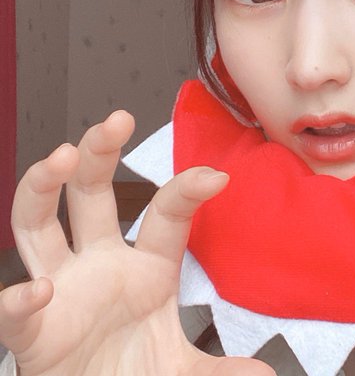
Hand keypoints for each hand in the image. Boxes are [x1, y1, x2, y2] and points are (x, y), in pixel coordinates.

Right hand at [0, 111, 272, 375]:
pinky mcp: (35, 333)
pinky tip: (39, 291)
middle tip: (115, 120)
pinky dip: (21, 301)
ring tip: (59, 155)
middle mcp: (101, 264)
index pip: (166, 213)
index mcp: (148, 266)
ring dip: (43, 187)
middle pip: (92, 193)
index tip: (217, 176)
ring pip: (39, 224)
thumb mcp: (185, 372)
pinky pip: (17, 310)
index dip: (187, 189)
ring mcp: (63, 291)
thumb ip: (219, 372)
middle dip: (98, 152)